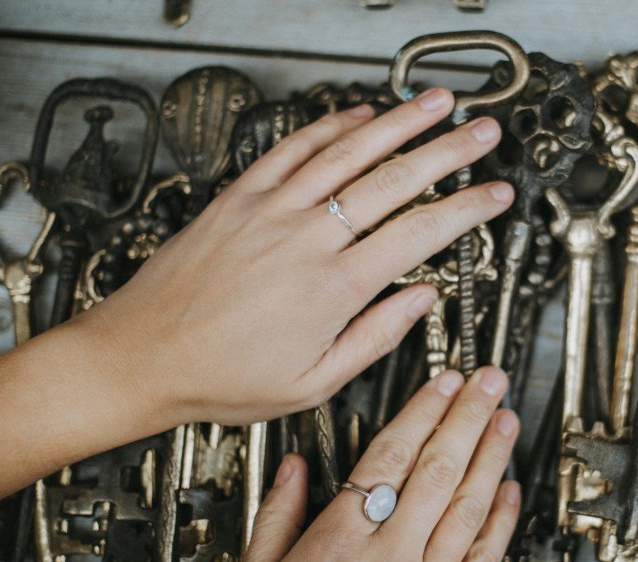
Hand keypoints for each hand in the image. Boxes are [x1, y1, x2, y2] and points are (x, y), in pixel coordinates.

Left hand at [80, 87, 512, 425]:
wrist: (142, 356)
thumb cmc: (221, 376)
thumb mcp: (312, 382)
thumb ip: (374, 338)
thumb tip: (421, 300)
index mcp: (332, 289)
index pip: (418, 235)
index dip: (466, 210)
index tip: (495, 196)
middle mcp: (305, 240)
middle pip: (393, 181)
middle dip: (448, 152)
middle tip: (483, 133)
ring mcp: (271, 211)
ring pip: (348, 153)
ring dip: (399, 123)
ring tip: (436, 104)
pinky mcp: (240, 198)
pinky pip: (292, 149)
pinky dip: (329, 127)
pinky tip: (359, 115)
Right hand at [233, 367, 520, 561]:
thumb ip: (276, 519)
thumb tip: (292, 468)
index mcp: (339, 545)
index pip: (389, 459)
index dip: (421, 413)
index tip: (441, 383)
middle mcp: (390, 559)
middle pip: (437, 471)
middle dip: (467, 418)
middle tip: (488, 382)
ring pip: (468, 507)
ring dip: (491, 456)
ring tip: (505, 419)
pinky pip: (483, 559)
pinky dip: (500, 520)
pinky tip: (510, 490)